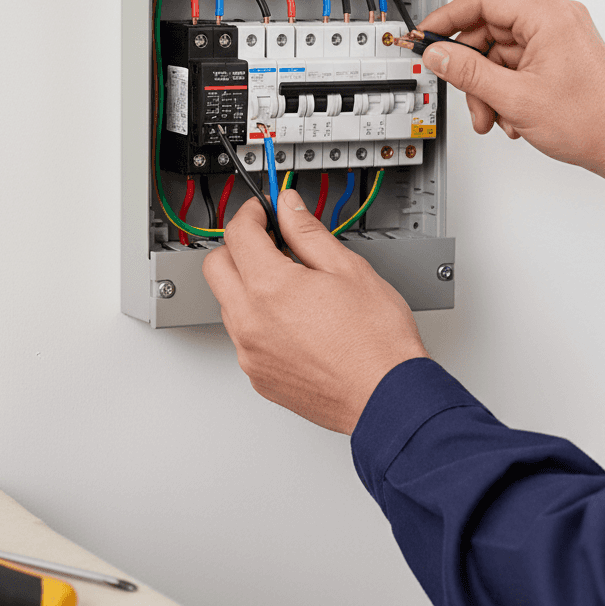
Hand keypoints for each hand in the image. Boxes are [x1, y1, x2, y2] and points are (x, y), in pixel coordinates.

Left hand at [203, 190, 428, 434]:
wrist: (388, 398)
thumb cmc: (377, 341)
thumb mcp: (349, 268)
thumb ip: (309, 232)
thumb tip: (289, 208)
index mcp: (270, 288)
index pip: (239, 234)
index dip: (252, 213)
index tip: (265, 211)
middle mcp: (250, 322)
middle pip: (216, 266)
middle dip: (238, 246)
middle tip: (269, 240)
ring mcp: (251, 353)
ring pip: (228, 303)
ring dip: (246, 285)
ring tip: (291, 283)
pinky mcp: (259, 376)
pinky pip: (244, 337)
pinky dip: (258, 320)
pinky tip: (294, 318)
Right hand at [418, 0, 604, 188]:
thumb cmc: (589, 120)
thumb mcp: (514, 97)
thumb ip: (468, 72)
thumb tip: (438, 54)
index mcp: (547, 17)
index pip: (483, 0)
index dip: (448, 18)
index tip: (427, 35)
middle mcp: (555, 20)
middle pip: (489, 32)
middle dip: (473, 71)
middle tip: (467, 97)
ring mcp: (558, 39)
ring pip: (500, 55)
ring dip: (489, 89)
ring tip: (495, 117)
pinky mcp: (559, 57)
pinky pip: (516, 66)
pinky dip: (506, 91)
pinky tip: (512, 116)